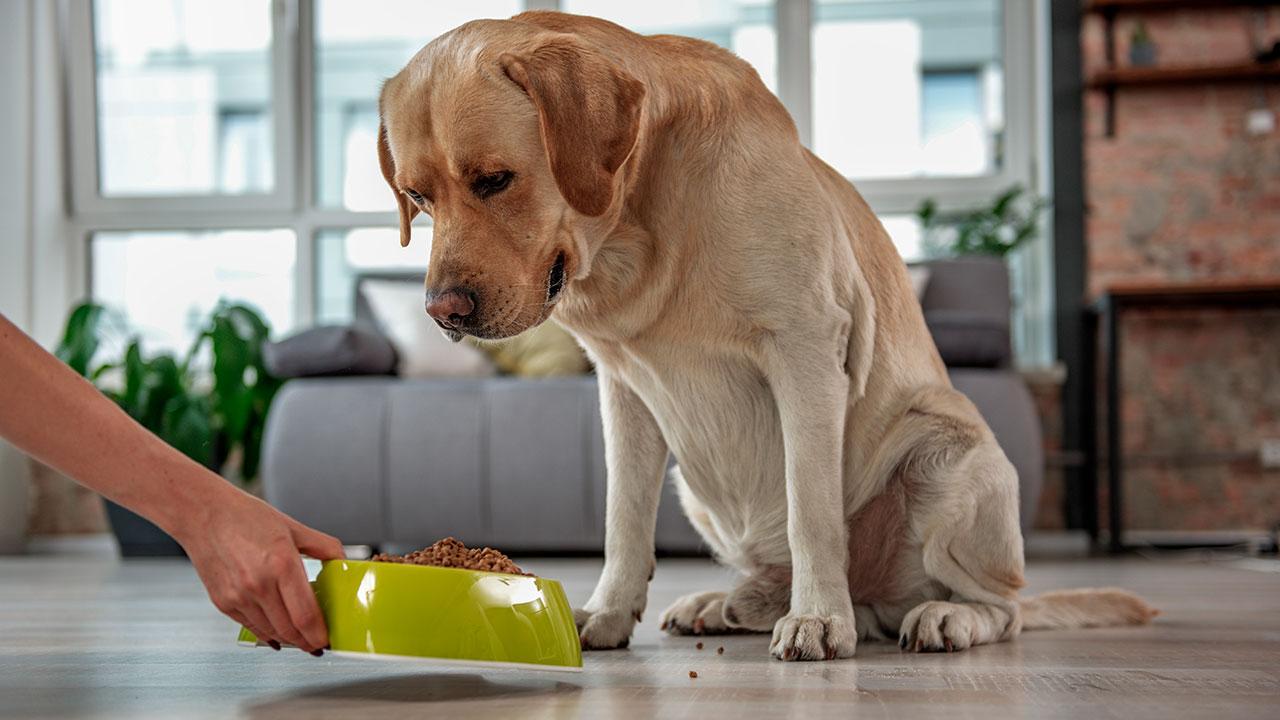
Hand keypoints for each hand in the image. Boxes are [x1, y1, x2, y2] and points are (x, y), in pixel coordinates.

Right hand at [175, 487, 344, 654]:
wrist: (203, 514)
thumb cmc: (246, 517)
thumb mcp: (293, 527)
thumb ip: (324, 546)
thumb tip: (344, 561)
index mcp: (281, 564)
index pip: (306, 615)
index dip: (320, 634)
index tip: (328, 639)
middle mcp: (259, 584)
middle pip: (290, 630)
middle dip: (308, 642)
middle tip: (318, 642)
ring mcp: (238, 597)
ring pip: (271, 633)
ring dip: (289, 639)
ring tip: (302, 637)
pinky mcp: (223, 603)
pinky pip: (252, 627)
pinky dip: (268, 633)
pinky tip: (278, 632)